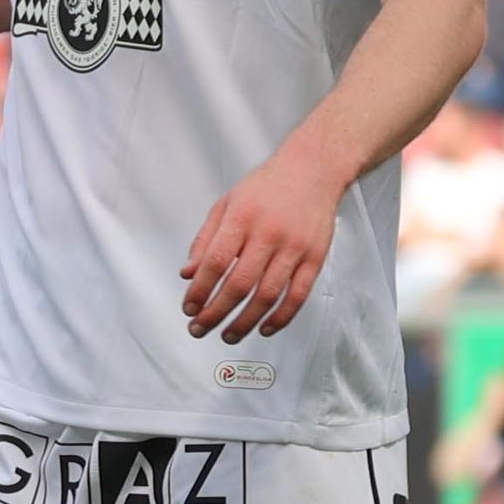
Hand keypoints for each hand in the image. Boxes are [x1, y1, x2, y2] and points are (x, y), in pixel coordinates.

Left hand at [181, 137, 345, 341]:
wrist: (314, 169)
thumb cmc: (266, 187)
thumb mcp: (226, 203)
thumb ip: (205, 239)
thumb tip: (188, 275)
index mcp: (241, 218)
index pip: (215, 263)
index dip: (199, 291)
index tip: (188, 309)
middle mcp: (268, 234)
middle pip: (239, 284)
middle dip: (215, 313)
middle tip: (199, 329)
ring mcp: (294, 247)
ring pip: (268, 295)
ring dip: (245, 321)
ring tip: (228, 335)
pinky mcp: (315, 257)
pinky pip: (298, 295)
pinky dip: (281, 317)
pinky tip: (265, 328)